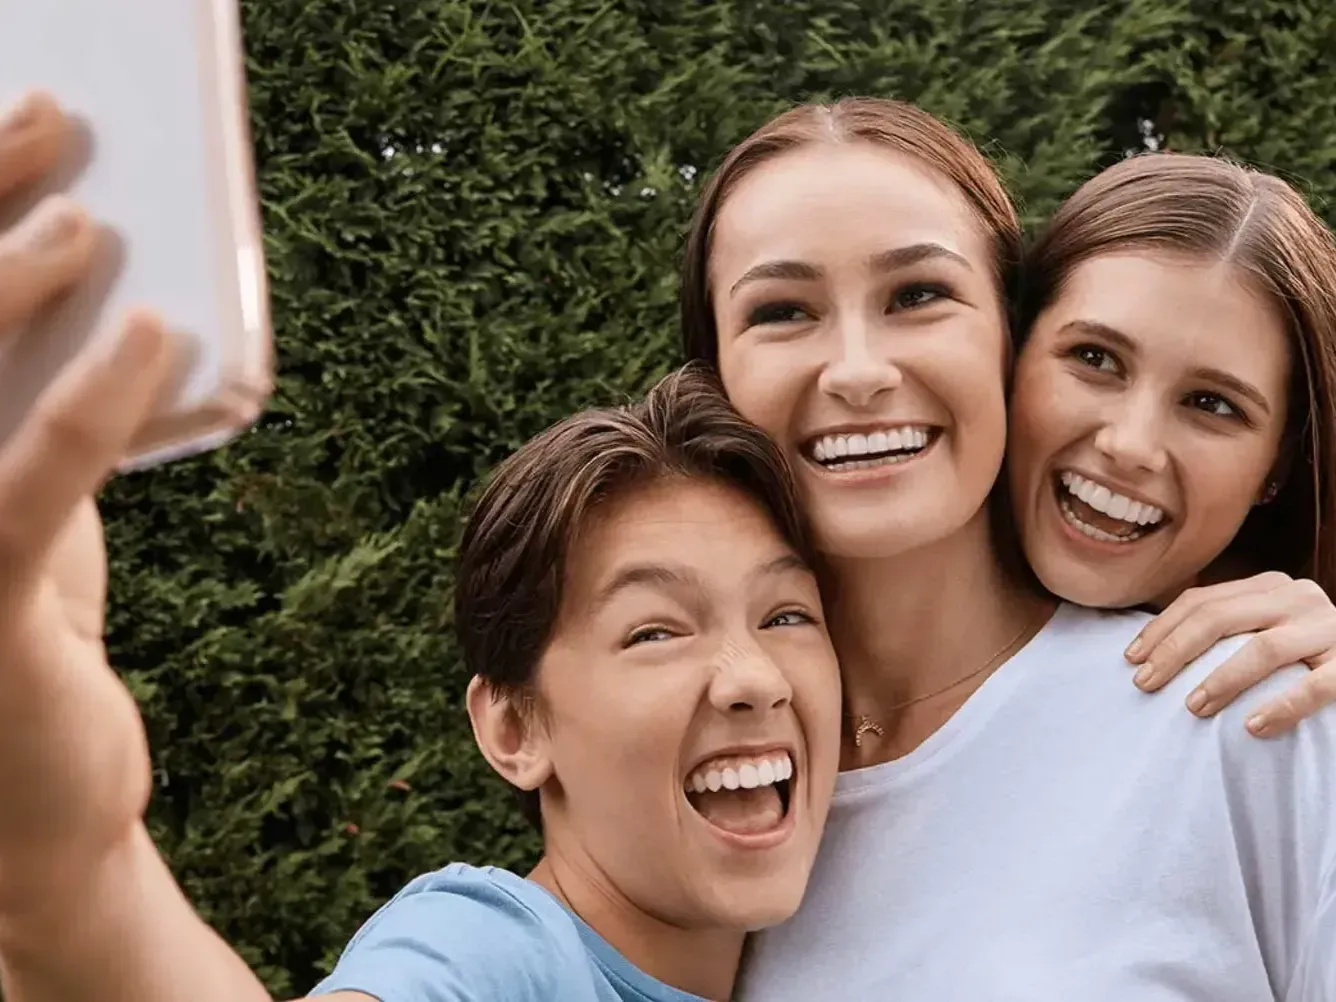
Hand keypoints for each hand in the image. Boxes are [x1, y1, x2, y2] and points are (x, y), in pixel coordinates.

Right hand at [0, 91, 176, 912]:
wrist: (41, 806)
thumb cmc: (28, 645)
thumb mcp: (29, 513)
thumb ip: (38, 413)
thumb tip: (116, 291)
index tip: (8, 116)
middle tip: (56, 122)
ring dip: (16, 283)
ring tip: (97, 220)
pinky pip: (32, 479)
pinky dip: (93, 401)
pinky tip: (158, 339)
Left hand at [1124, 571, 1335, 737]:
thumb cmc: (1305, 648)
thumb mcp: (1266, 624)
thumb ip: (1228, 626)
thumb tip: (1151, 649)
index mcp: (1269, 586)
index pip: (1202, 601)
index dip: (1161, 629)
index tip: (1130, 658)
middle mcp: (1298, 597)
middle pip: (1220, 618)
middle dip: (1175, 651)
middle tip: (1145, 683)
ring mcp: (1328, 628)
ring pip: (1264, 649)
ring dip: (1222, 679)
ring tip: (1192, 707)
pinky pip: (1317, 686)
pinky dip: (1283, 706)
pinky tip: (1253, 727)